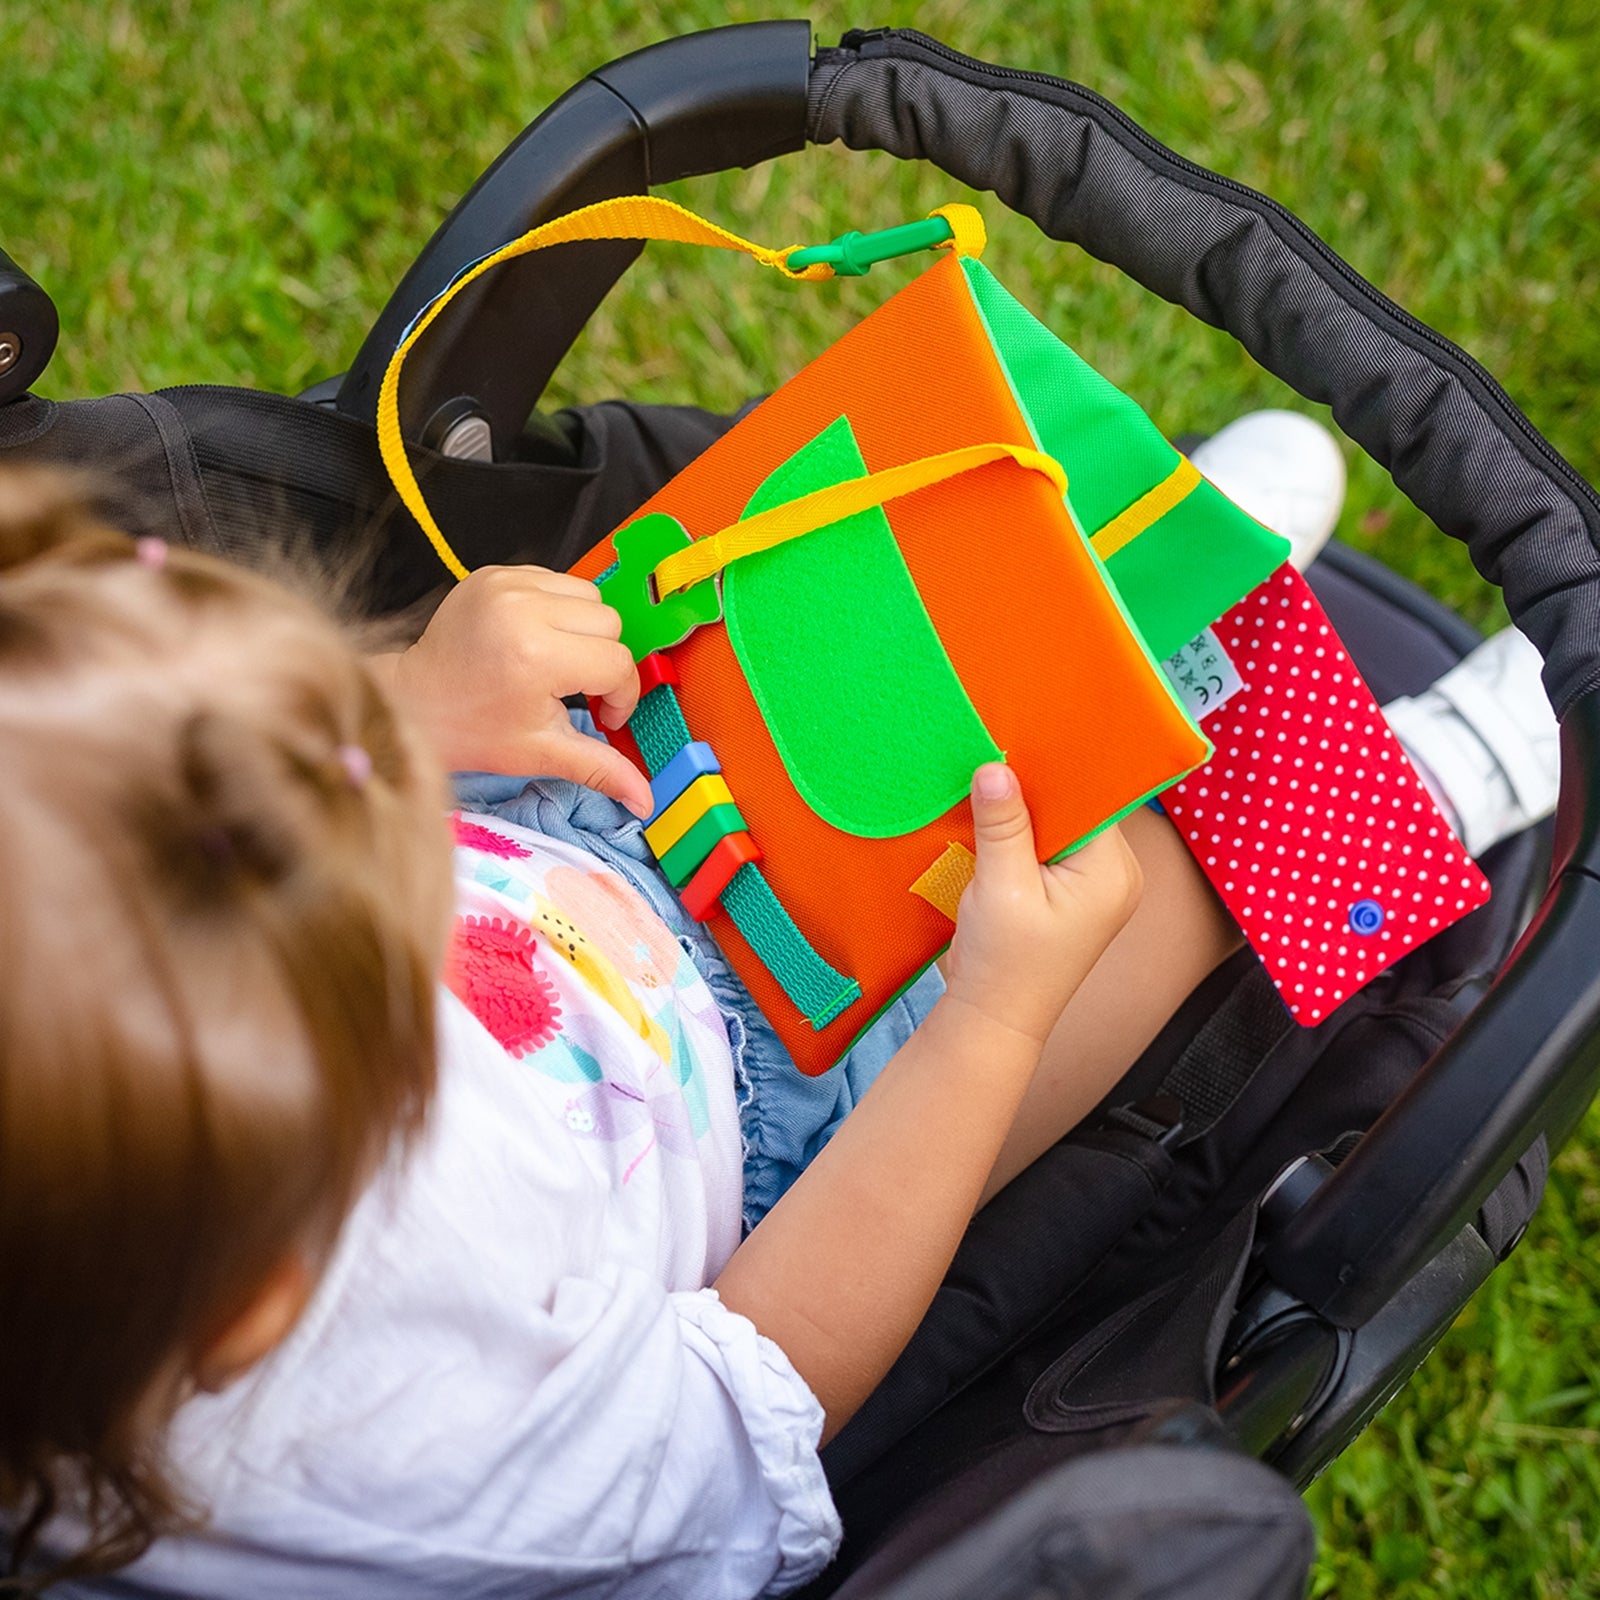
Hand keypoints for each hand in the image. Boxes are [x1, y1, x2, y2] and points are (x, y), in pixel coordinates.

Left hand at [376, 565, 652, 816]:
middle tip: (575, 690)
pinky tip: (536, 639)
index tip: (601, 715)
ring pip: (590, 597)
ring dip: (584, 631)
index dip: (619, 695)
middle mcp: (522, 610)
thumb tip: (646, 801)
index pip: (616, 663)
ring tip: (556, 662)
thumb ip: (601, 769)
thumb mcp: (543, 753)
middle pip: (609, 624)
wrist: (414, 702)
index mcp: (536, 656)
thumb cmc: (473, 730)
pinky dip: (558, 610)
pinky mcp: (495, 573)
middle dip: (602, 661)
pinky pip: (557, 582)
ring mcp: (506, 585)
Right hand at [942, 763, 1142, 1043]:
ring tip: (987, 786)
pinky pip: (1048, 846)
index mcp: (1113, 871)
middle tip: (993, 757)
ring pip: (1059, 825)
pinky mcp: (1070, 893)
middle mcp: (1116, 874)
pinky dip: (1020, 835)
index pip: (1090, 798)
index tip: (1017, 741)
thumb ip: (1002, 824)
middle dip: (1034, 790)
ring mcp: (1095, 885)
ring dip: (1023, 812)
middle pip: (1075, 808)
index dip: (1054, 770)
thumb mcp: (1000, 886)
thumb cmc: (1004, 963)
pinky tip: (991, 823)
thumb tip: (996, 767)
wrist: (994, 1019)